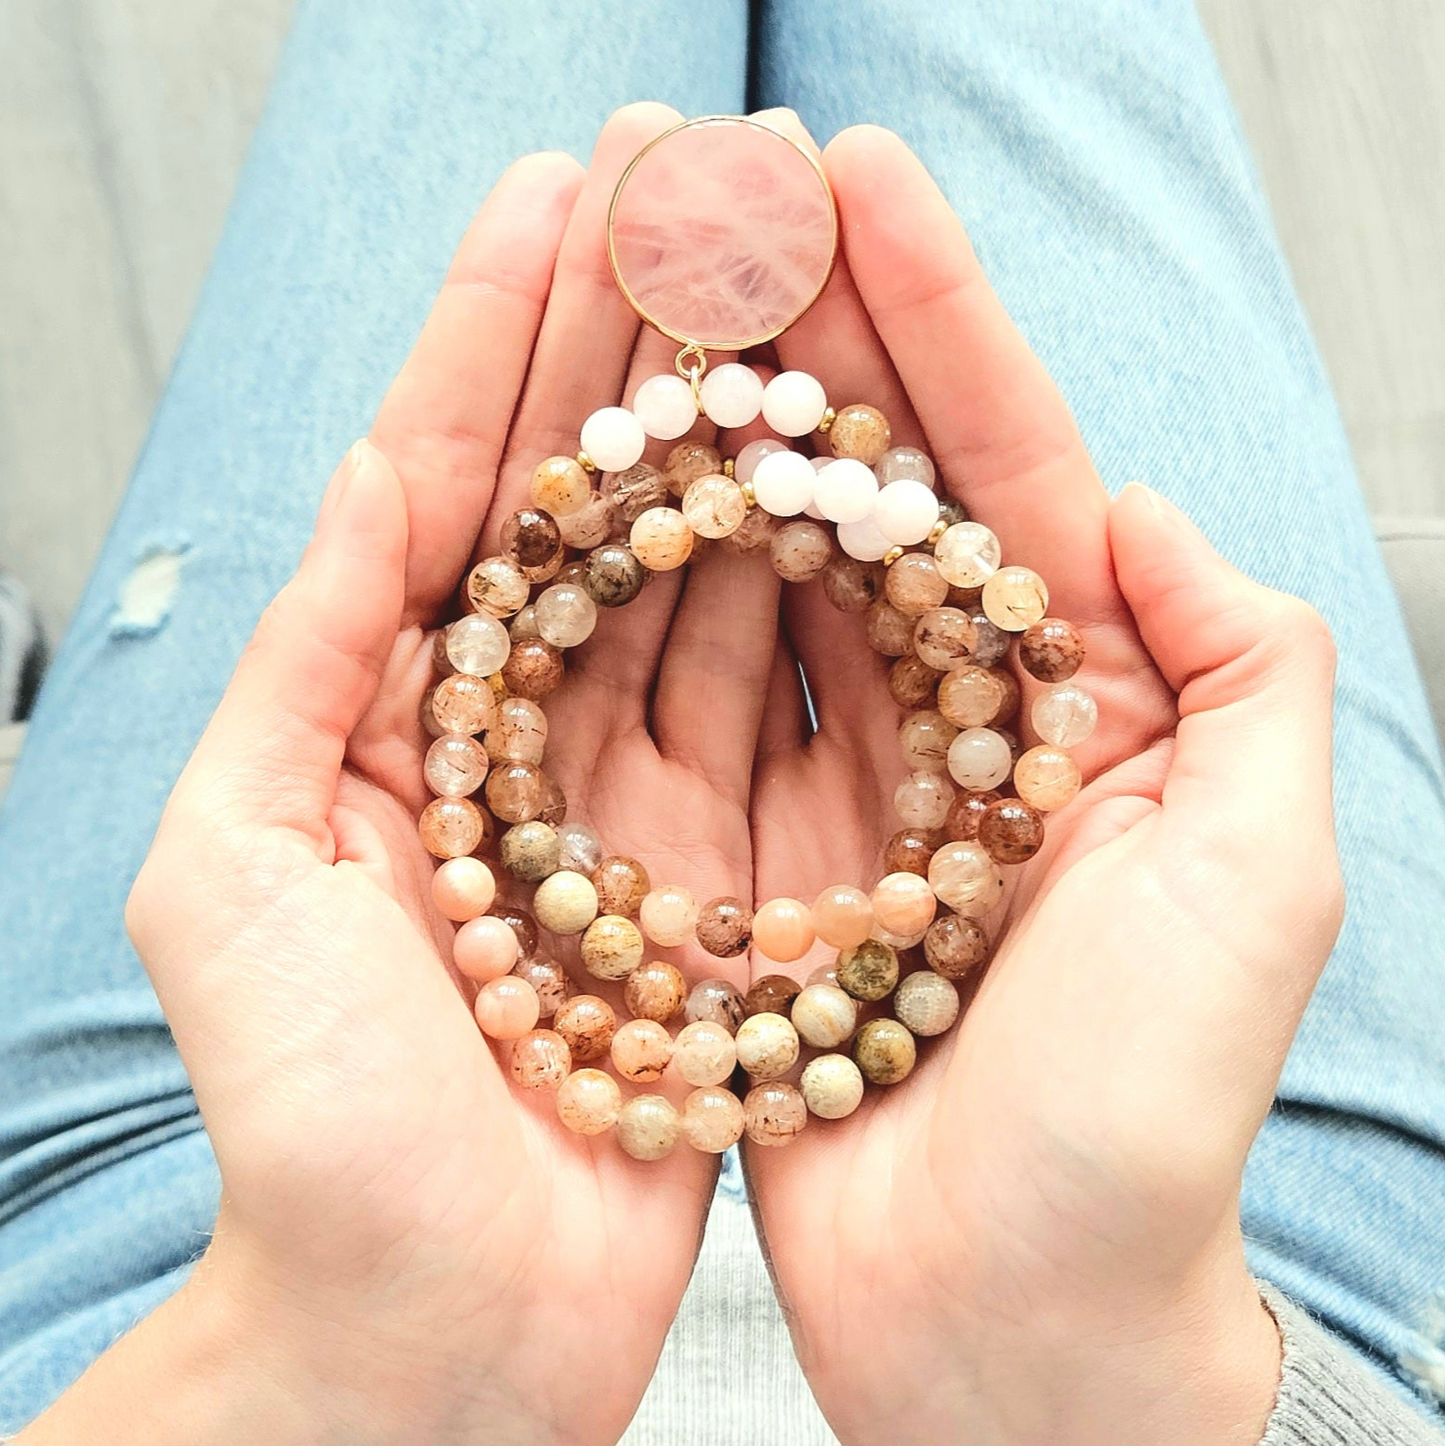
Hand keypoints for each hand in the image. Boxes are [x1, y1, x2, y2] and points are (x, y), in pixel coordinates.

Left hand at [21, 103, 779, 1445]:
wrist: (422, 1334)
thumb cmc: (310, 1131)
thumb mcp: (236, 876)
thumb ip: (306, 668)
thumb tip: (385, 473)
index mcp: (394, 716)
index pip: (460, 486)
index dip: (502, 336)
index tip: (562, 195)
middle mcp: (521, 741)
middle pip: (592, 509)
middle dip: (637, 344)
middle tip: (701, 187)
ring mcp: (635, 803)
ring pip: (695, 586)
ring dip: (734, 441)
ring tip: (787, 293)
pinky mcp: (729, 878)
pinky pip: (776, 713)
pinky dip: (810, 603)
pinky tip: (846, 490)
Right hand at [746, 126, 1340, 1444]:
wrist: (1014, 1323)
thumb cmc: (1145, 1122)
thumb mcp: (1257, 880)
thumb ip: (1243, 676)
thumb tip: (1148, 511)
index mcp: (1083, 706)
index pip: (1004, 468)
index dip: (935, 320)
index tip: (853, 182)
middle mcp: (958, 730)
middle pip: (869, 497)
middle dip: (801, 338)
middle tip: (716, 191)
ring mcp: (842, 791)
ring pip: (766, 578)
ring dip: (711, 440)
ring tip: (641, 300)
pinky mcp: (744, 864)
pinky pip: (690, 706)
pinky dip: (646, 601)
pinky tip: (600, 492)